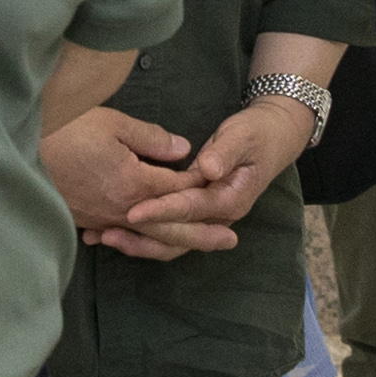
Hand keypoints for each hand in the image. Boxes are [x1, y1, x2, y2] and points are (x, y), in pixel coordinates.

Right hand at [46, 107, 231, 259]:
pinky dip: (136, 242)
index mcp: (136, 184)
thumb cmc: (67, 131)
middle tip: (230, 240)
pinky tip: (143, 243)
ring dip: (174, 243)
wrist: (20, 151)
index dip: (201, 185)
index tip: (221, 185)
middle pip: (170, 227)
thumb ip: (152, 139)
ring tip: (197, 246)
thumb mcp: (114, 124)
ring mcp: (101, 219)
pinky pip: (117, 236)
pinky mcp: (83, 220)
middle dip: (203, 233)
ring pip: (146, 239)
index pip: (178, 189)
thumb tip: (183, 150)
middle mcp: (123, 210)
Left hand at [112, 101, 308, 253]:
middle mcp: (218, 216)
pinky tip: (113, 231)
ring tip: (105, 236)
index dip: (162, 210)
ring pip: (171, 242)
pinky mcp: (194, 213)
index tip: (134, 211)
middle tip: (108, 232)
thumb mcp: (243, 137)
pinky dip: (142, 234)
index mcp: (230, 200)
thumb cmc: (255, 134)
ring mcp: (206, 218)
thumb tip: (208, 169)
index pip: (191, 208)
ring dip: (139, 242)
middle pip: (178, 236)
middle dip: (143, 236)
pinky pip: (168, 232)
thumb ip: (225, 153)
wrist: (270, 139)